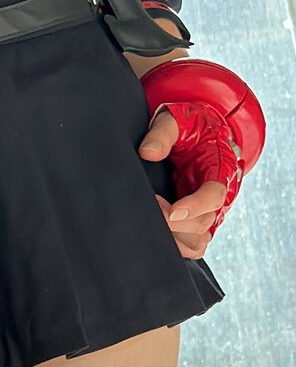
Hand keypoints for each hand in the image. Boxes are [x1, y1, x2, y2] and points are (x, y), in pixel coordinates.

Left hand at [138, 108, 226, 258]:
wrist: (198, 131)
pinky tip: (154, 234)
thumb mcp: (175, 119)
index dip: (195, 207)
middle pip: (204, 223)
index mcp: (219, 168)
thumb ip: (162, 134)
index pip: (214, 195)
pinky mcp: (197, 220)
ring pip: (198, 240)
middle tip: (148, 205)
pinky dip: (176, 247)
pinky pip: (192, 245)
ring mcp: (209, 210)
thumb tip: (147, 153)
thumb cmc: (188, 124)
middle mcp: (218, 195)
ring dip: (174, 238)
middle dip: (174, 222)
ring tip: (150, 219)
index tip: (171, 211)